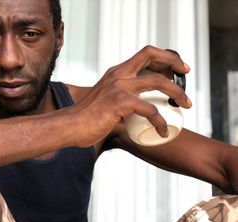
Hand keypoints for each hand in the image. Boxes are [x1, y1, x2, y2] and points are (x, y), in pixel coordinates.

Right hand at [72, 45, 191, 146]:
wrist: (70, 127)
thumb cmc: (86, 119)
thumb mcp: (106, 102)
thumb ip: (121, 102)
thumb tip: (136, 112)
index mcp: (115, 73)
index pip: (143, 55)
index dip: (162, 57)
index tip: (175, 67)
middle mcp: (118, 75)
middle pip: (151, 56)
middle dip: (173, 61)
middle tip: (186, 73)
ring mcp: (119, 87)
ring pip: (157, 81)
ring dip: (177, 92)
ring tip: (186, 104)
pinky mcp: (119, 102)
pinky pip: (149, 110)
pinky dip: (160, 121)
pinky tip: (162, 130)